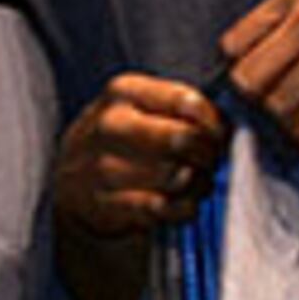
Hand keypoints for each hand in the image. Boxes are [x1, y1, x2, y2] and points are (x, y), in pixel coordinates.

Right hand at [52, 74, 225, 237]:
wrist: (73, 182)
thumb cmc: (123, 140)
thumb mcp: (142, 107)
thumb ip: (181, 108)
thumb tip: (225, 127)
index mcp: (123, 91)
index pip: (187, 102)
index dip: (213, 123)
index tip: (217, 134)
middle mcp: (109, 124)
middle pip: (183, 139)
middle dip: (207, 153)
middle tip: (210, 160)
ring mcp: (103, 167)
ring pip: (176, 176)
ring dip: (199, 183)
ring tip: (198, 181)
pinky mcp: (105, 206)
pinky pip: (163, 208)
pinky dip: (183, 209)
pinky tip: (184, 203)